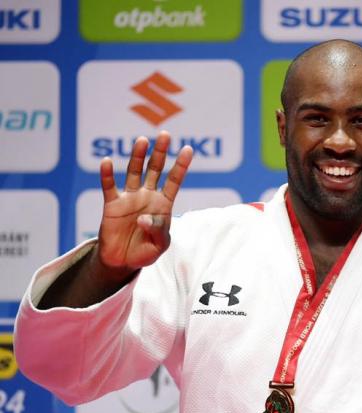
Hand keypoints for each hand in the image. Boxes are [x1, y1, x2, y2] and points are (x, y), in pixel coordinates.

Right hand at [97, 131, 192, 270]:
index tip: (188, 149)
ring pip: (134, 172)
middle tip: (165, 135)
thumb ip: (157, 230)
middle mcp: (147, 196)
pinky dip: (107, 174)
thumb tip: (144, 217)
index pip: (174, 181)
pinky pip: (109, 187)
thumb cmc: (145, 251)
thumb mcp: (159, 245)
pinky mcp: (112, 205)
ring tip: (142, 141)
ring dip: (137, 156)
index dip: (181, 166)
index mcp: (163, 204)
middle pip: (154, 169)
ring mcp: (129, 198)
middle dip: (160, 153)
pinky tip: (107, 162)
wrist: (123, 262)